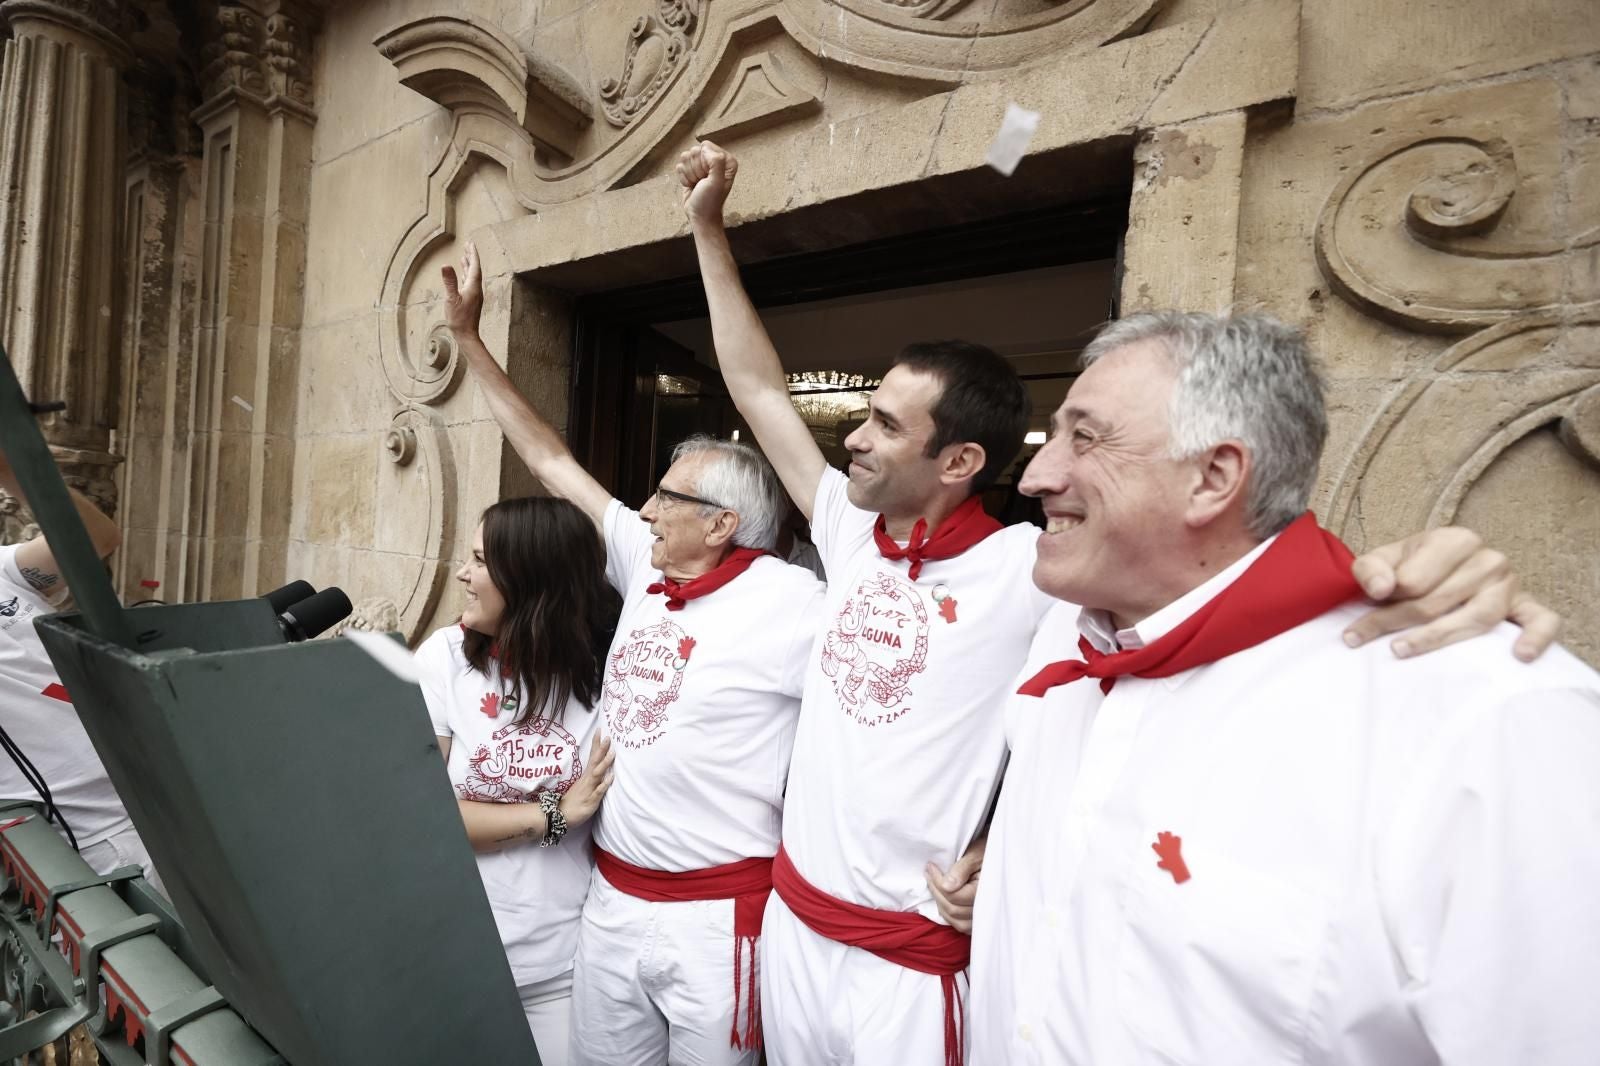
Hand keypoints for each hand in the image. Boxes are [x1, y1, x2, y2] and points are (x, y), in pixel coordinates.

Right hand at [440, 241, 483, 336]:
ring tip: (464, 257)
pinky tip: (463, 277)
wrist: (467, 335)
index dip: (472, 254)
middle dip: (471, 257)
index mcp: (473, 287)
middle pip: (475, 269)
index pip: (474, 266)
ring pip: (472, 277)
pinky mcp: (471, 301)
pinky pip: (469, 284)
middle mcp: (476, 289)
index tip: (470, 243)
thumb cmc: (459, 319)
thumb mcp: (451, 299)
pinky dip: (466, 276)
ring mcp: (474, 295)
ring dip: (468, 266)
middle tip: (468, 246)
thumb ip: (449, 282)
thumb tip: (445, 265)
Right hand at [558, 734, 615, 827]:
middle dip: (601, 749)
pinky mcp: (590, 801)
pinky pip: (598, 792)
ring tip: (612, 753)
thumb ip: (592, 776)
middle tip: (608, 737)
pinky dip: (604, 785)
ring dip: (604, 763)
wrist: (560, 816)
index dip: (596, 744)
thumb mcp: (584, 786)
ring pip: (597, 774)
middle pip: (595, 762)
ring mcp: (589, 790)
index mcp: (586, 776)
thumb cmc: (574, 800)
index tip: (600, 730)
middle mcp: (587, 780)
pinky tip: (610, 778)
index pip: (592, 757)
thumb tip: (600, 766)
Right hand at [676, 140, 736, 224]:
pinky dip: (683, 177)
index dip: (703, 161)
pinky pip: (680, 165)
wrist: (700, 216)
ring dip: (689, 173)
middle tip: (702, 182)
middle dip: (695, 169)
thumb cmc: (710, 201)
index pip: (706, 146)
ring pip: (685, 157)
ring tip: (697, 184)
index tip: (707, 176)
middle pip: (694, 151)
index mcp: (726, 160)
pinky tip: (691, 185)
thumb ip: (716, 162)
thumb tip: (705, 148)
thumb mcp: (717, 182)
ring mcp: (702, 165)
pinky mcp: (691, 170)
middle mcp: (715, 160)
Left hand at [926, 835, 985, 933]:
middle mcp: (988, 907)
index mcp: (988, 890)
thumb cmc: (989, 849)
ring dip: (941, 904)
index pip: (954, 895)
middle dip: (936, 891)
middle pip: (952, 909)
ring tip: (934, 886)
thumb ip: (962, 869)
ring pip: (956, 921)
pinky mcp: (982, 920)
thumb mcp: (976, 852)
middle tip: (928, 873)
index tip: (930, 866)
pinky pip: (963, 926)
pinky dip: (951, 916)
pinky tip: (945, 901)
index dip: (937, 881)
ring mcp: (986, 916)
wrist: (1003, 854)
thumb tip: (946, 886)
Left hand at [1345, 527, 1560, 661]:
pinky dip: (1536, 638)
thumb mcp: (1385, 558)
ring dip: (1438, 638)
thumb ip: (1371, 568)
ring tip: (1400, 650)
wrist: (1445, 571)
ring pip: (1477, 618)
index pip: (1415, 580)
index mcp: (1455, 539)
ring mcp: (1510, 584)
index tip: (1356, 622)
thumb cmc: (1413, 566)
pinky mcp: (1526, 607)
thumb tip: (1381, 589)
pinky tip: (1519, 655)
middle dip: (1394, 623)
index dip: (1383, 602)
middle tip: (1358, 641)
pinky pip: (1542, 621)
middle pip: (1438, 602)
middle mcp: (1488, 559)